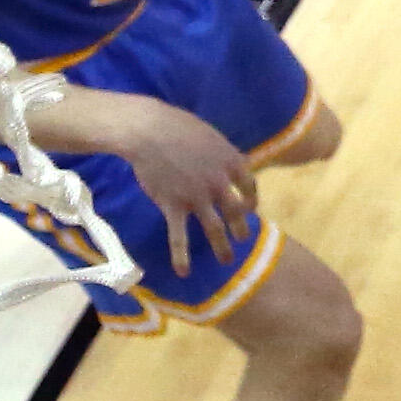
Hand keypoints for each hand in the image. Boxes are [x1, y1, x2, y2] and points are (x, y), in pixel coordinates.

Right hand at [112, 100, 255, 276]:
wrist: (149, 131)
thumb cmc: (179, 127)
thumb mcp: (212, 136)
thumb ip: (223, 154)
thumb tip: (232, 162)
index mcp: (232, 163)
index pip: (250, 186)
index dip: (251, 200)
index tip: (249, 207)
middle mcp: (219, 183)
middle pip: (237, 211)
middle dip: (242, 228)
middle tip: (243, 239)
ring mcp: (197, 197)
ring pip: (215, 229)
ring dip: (222, 247)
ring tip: (226, 260)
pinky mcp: (174, 206)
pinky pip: (179, 237)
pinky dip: (182, 257)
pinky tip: (184, 272)